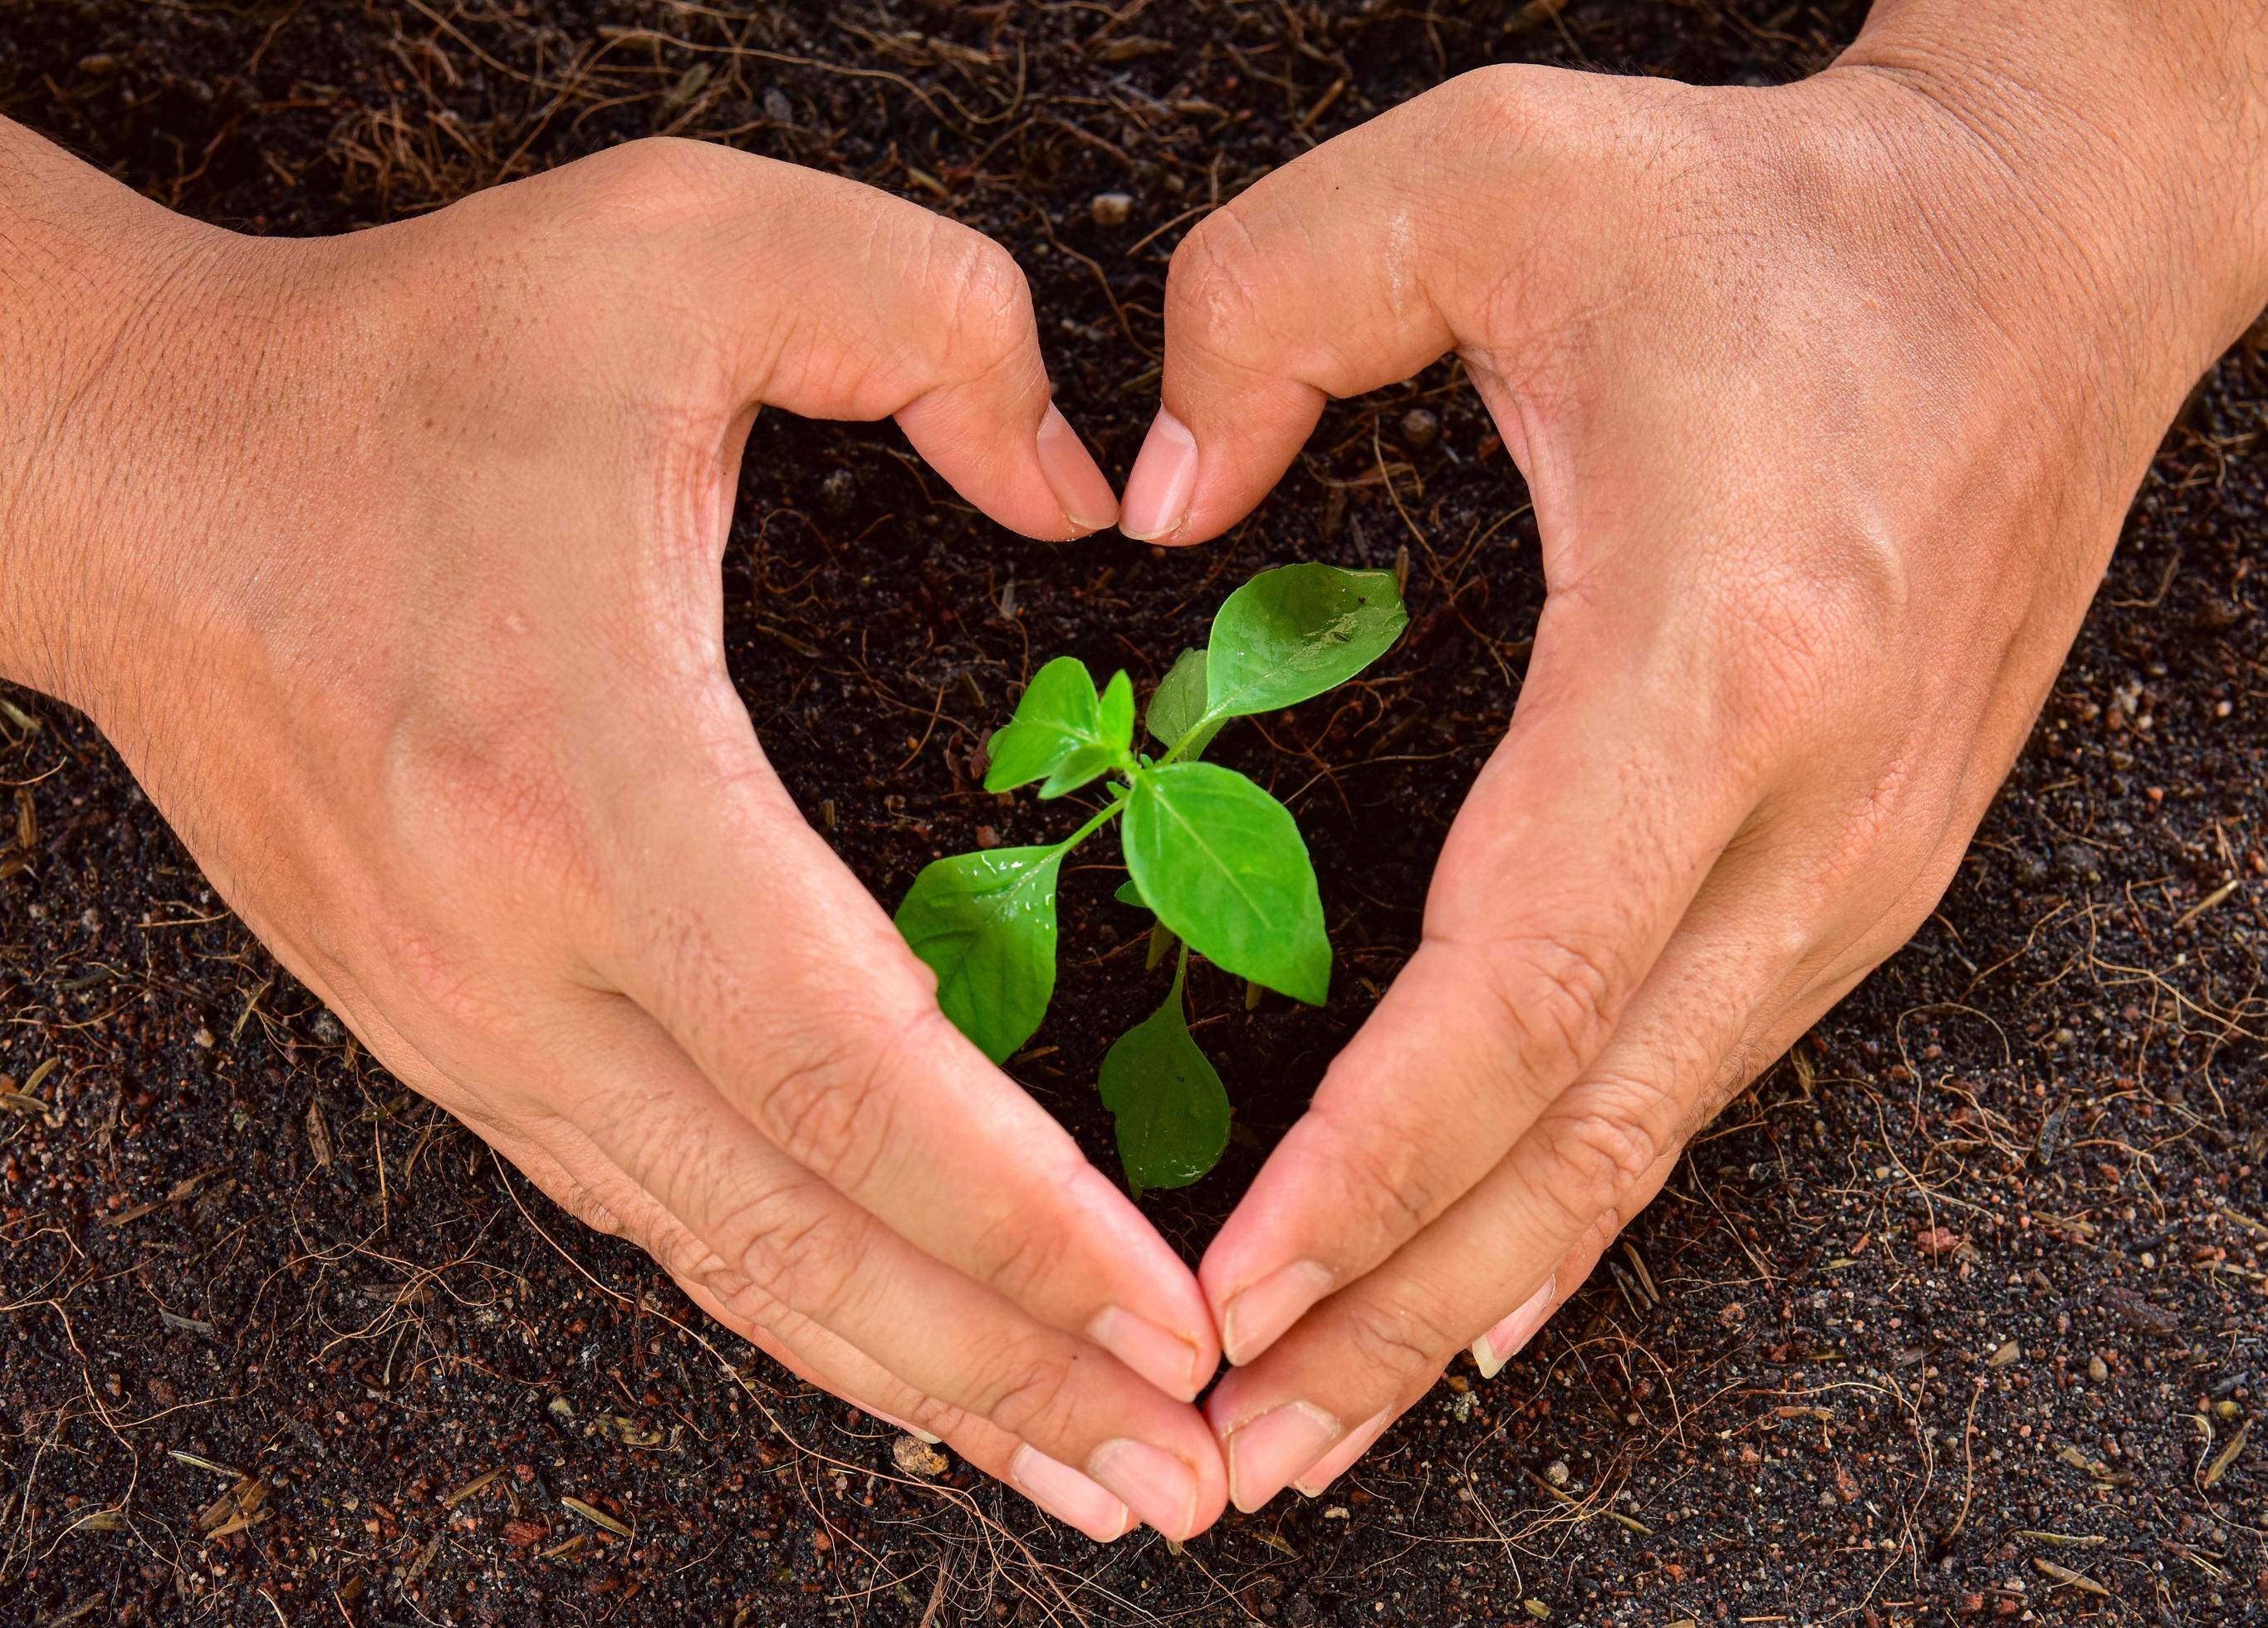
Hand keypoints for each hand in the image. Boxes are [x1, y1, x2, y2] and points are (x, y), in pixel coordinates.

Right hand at [0, 127, 1227, 1539]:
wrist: (130, 476)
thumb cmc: (404, 366)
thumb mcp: (684, 240)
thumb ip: (926, 317)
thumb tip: (1079, 489)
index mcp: (594, 786)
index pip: (840, 1064)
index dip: (1015, 1216)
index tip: (1172, 1316)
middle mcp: (524, 959)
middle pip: (798, 1231)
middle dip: (1007, 1373)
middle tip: (1192, 1477)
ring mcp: (474, 1027)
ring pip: (725, 1262)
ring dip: (919, 1386)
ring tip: (1090, 1478)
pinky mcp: (457, 1040)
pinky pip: (657, 1215)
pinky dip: (799, 1310)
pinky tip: (906, 1367)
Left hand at [1113, 8, 2267, 1509]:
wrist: (2058, 243)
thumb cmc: (1779, 212)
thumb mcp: (1495, 168)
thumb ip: (1269, 302)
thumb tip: (1147, 510)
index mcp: (1716, 659)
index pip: (1522, 982)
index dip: (1369, 1160)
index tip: (1220, 1287)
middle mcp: (1810, 812)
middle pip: (1580, 1131)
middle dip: (1390, 1308)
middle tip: (1225, 1453)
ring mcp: (1855, 865)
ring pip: (1640, 1144)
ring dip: (1462, 1298)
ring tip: (1310, 1422)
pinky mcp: (1858, 872)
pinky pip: (1687, 1084)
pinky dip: (1566, 1212)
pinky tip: (1471, 1305)